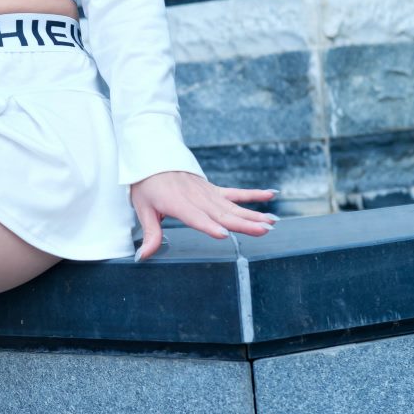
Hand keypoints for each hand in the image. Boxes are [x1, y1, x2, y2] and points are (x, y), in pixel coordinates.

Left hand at [130, 172, 276, 261]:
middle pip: (222, 214)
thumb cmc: (147, 185)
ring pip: (233, 207)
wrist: (152, 157)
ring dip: (253, 214)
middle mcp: (197, 198)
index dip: (209, 226)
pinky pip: (235, 193)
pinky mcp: (213, 190)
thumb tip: (143, 256)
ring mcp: (208, 194)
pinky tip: (271, 195)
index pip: (195, 217)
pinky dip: (253, 194)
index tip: (223, 233)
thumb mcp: (143, 209)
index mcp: (178, 203)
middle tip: (263, 230)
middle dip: (243, 223)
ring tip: (271, 222)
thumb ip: (150, 233)